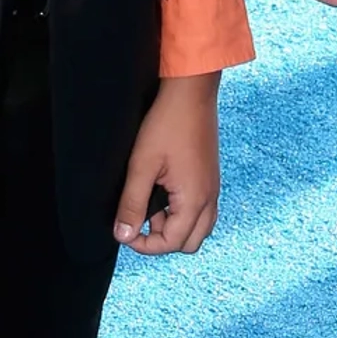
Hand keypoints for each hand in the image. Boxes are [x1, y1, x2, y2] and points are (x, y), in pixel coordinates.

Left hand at [114, 73, 221, 254]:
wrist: (191, 92)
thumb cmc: (166, 125)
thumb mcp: (141, 165)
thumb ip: (132, 203)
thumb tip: (123, 235)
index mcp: (194, 200)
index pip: (171, 243)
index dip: (144, 245)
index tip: (124, 230)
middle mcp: (210, 198)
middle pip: (189, 243)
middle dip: (162, 239)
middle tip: (139, 218)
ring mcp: (213, 188)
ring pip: (198, 228)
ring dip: (174, 226)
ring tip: (151, 203)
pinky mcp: (210, 177)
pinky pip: (202, 210)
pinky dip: (183, 212)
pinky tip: (164, 192)